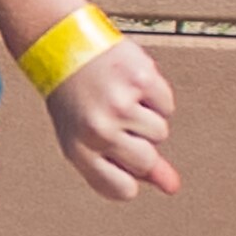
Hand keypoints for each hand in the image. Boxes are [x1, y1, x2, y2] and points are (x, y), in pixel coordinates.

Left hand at [46, 37, 180, 199]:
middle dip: (139, 144)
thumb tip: (171, 186)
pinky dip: (154, 96)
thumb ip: (126, 165)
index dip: (129, 177)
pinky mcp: (140, 80)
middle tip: (115, 121)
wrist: (64, 46)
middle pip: (146, 162)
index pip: (121, 189)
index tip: (122, 160)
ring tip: (119, 99)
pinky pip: (166, 105)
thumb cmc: (74, 98)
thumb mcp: (86, 137)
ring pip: (160, 133)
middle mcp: (97, 130)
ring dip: (147, 118)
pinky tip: (129, 84)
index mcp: (78, 150)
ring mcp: (120, 104)